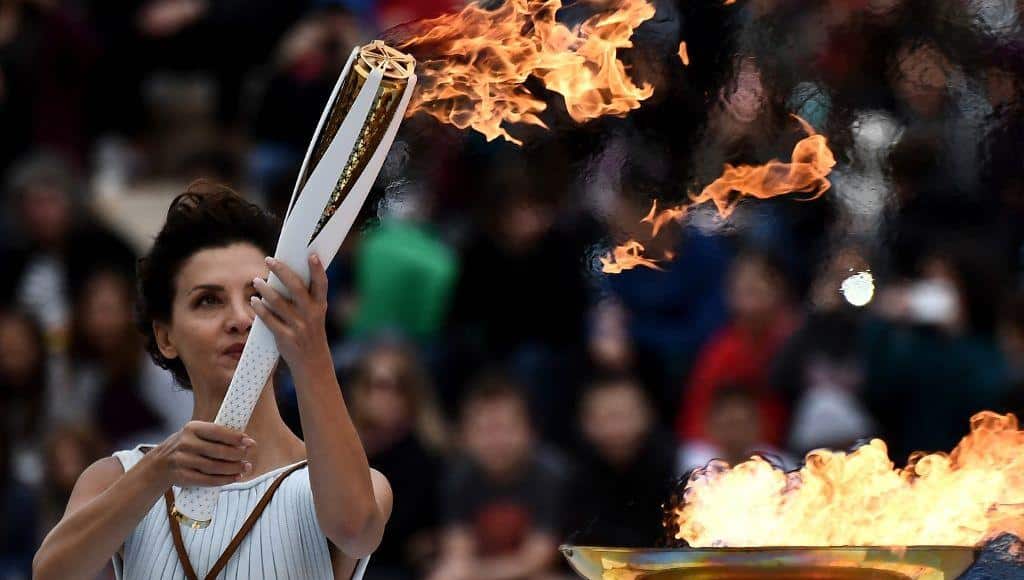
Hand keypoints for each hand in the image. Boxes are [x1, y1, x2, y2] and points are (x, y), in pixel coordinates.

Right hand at [152, 421, 254, 486]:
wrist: (159, 465)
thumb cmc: (186, 447)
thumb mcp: (195, 434)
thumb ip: (216, 436)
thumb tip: (245, 441)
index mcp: (192, 428)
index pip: (217, 431)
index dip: (235, 437)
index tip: (249, 442)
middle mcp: (186, 443)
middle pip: (218, 451)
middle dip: (237, 455)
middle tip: (248, 456)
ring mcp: (183, 461)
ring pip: (215, 467)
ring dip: (234, 468)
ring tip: (245, 467)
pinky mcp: (183, 476)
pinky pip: (208, 480)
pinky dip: (224, 480)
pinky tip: (235, 477)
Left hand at [251, 254, 330, 374]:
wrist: (312, 362)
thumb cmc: (310, 332)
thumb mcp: (315, 315)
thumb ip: (305, 297)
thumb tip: (284, 275)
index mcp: (320, 306)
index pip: (322, 284)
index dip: (318, 269)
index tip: (311, 255)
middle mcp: (311, 315)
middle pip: (296, 287)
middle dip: (281, 271)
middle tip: (269, 260)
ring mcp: (299, 326)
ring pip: (278, 302)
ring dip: (265, 289)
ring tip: (256, 281)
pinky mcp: (285, 337)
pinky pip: (268, 319)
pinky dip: (260, 308)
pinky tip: (254, 301)